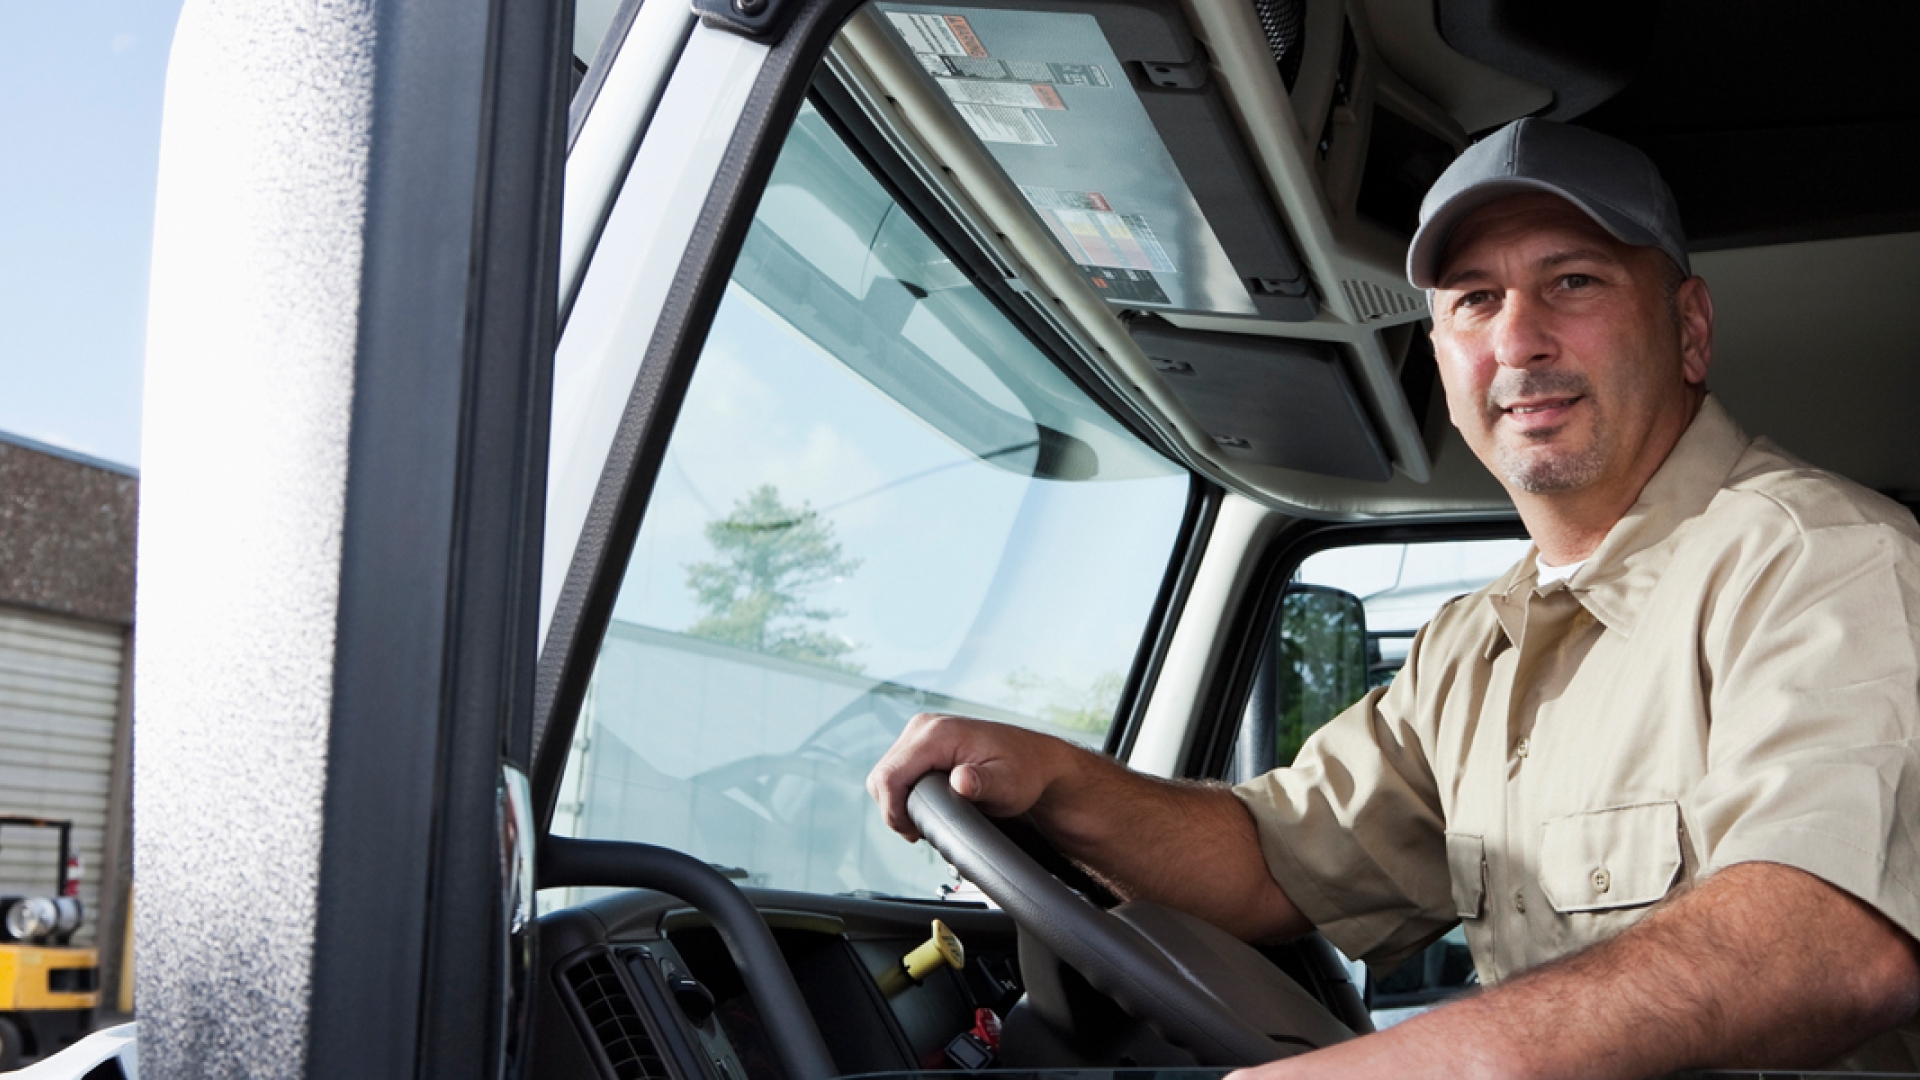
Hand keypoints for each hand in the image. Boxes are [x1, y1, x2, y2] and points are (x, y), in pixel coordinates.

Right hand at [865, 712, 1076, 841]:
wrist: (1035, 760)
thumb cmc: (1025, 771)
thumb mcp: (1008, 784)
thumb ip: (982, 784)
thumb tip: (960, 780)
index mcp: (938, 733)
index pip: (890, 775)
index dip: (893, 811)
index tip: (913, 832)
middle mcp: (924, 727)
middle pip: (882, 776)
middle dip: (894, 809)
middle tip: (920, 832)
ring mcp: (921, 732)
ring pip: (886, 775)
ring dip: (897, 802)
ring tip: (924, 820)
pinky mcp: (922, 742)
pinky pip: (897, 771)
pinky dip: (903, 792)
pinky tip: (924, 805)